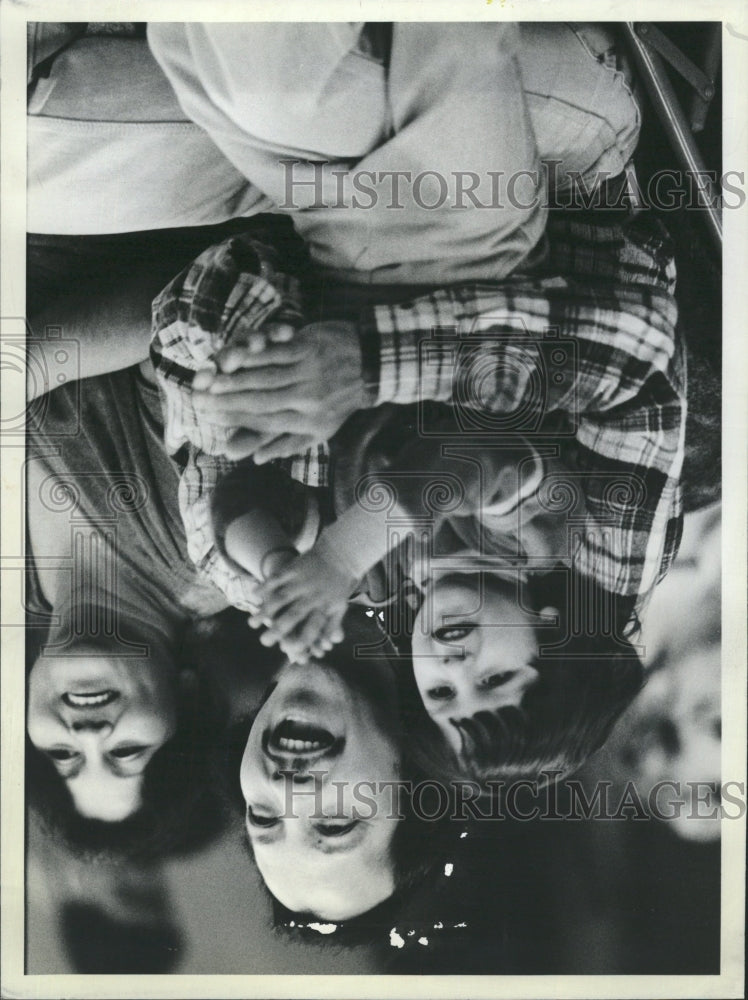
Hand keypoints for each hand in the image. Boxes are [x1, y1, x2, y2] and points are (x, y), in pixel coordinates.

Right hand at [189, 321, 367, 460]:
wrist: (374, 365)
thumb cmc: (342, 400)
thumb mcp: (320, 430)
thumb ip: (287, 443)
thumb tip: (256, 459)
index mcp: (308, 421)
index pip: (264, 423)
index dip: (235, 421)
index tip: (210, 418)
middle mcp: (308, 400)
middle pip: (259, 402)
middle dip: (226, 402)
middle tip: (199, 401)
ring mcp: (309, 372)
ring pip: (263, 378)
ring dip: (233, 380)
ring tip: (209, 383)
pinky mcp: (310, 347)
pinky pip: (274, 353)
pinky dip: (251, 356)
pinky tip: (232, 357)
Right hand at [249, 548, 356, 662]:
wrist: (341, 553)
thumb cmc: (339, 584)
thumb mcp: (340, 606)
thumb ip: (332, 626)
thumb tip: (328, 645)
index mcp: (325, 607)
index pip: (313, 627)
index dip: (302, 639)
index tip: (290, 650)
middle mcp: (313, 595)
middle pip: (294, 615)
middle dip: (278, 630)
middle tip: (264, 642)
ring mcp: (302, 581)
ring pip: (281, 598)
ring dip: (266, 611)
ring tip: (252, 624)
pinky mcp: (294, 568)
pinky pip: (277, 578)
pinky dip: (265, 586)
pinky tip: (254, 595)